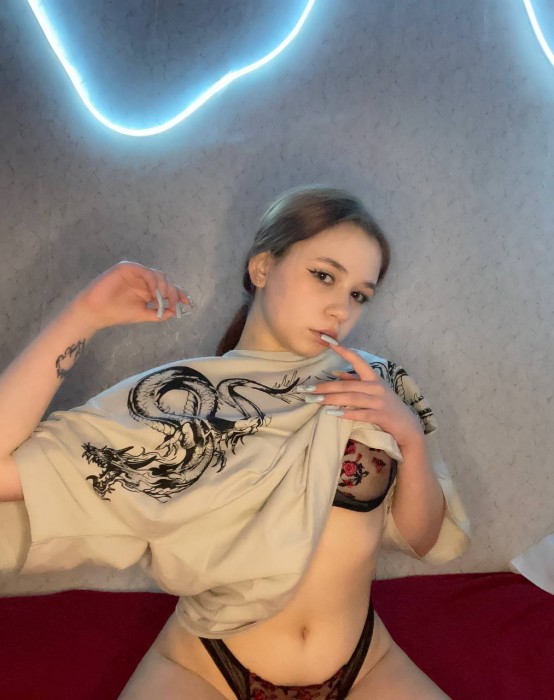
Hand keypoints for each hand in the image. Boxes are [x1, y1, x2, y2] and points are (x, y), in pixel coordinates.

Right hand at [71, 261, 191, 330]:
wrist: (97, 311)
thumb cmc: (117, 313)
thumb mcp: (143, 314)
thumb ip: (159, 313)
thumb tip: (175, 312)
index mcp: (148, 291)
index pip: (167, 289)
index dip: (178, 294)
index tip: (187, 303)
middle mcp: (144, 281)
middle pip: (165, 282)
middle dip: (173, 292)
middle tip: (174, 303)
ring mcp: (136, 273)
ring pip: (158, 275)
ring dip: (164, 287)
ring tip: (162, 299)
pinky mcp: (127, 267)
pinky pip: (145, 271)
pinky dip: (153, 281)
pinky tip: (154, 292)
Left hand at [308, 344, 423, 448]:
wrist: (407, 425)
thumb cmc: (387, 406)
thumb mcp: (373, 390)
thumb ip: (355, 381)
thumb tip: (336, 373)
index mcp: (373, 377)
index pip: (357, 360)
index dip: (343, 351)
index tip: (328, 342)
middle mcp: (376, 386)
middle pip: (347, 385)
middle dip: (325, 387)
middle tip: (307, 389)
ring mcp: (379, 401)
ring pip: (352, 398)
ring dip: (331, 399)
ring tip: (315, 401)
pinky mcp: (381, 415)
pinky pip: (361, 413)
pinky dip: (347, 413)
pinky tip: (334, 414)